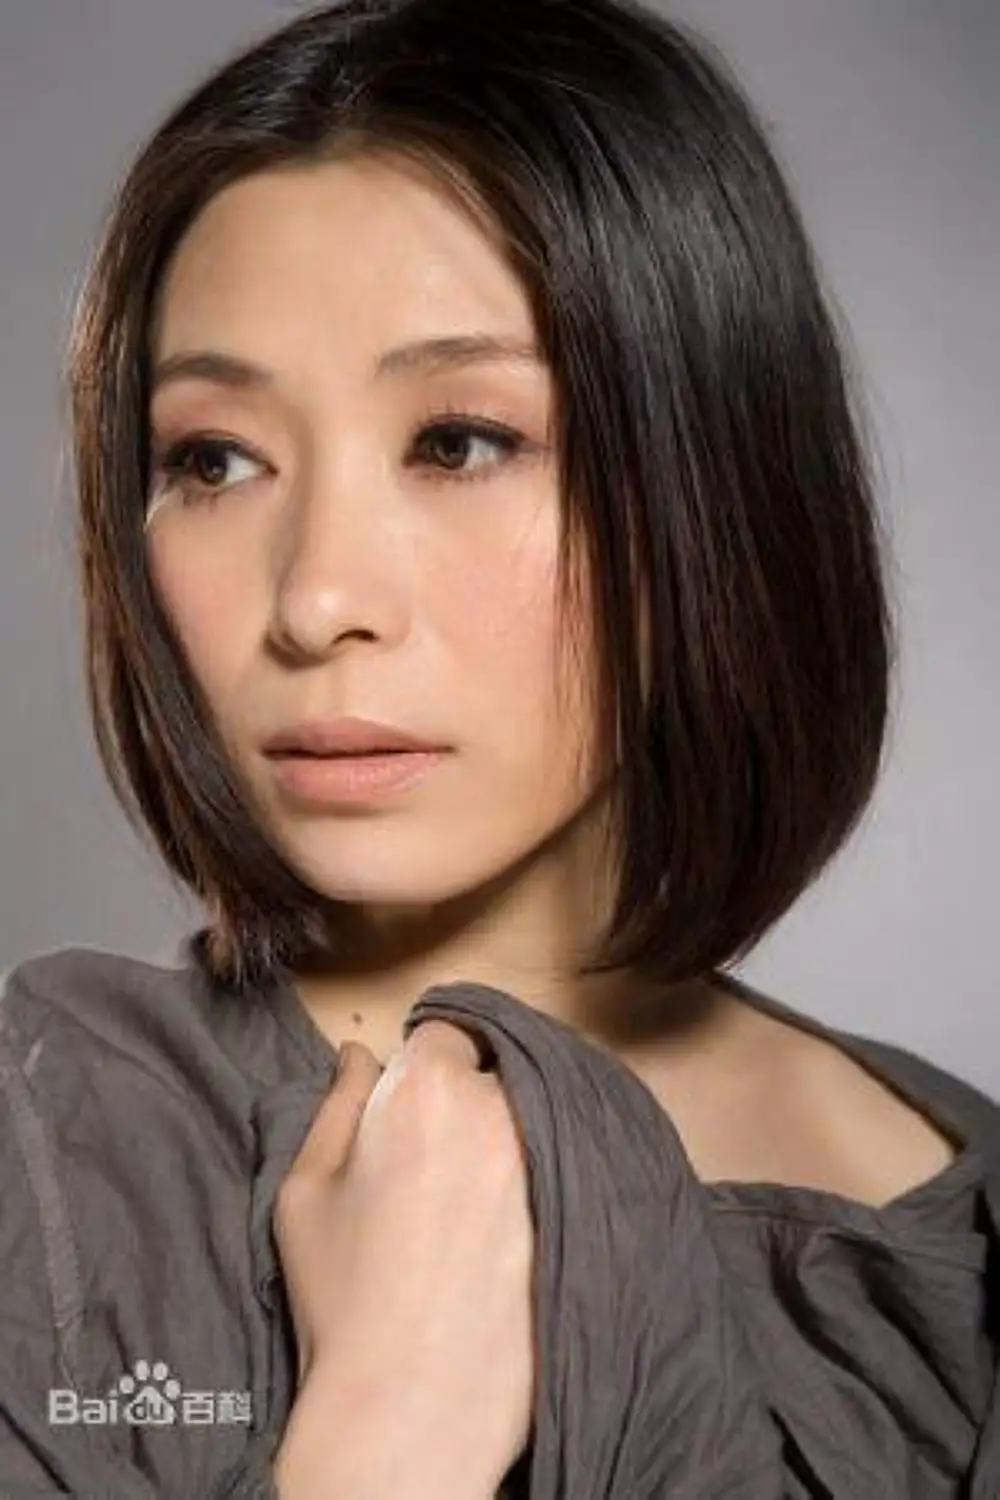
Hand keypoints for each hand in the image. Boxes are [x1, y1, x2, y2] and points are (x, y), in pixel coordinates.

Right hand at [272, 1020, 535, 1490]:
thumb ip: (337, 1105)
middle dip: (475, 1097)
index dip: (429, 1063)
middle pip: (498, 1072)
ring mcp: (553, 1161)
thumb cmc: (344, 1296)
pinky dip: (552, 1182)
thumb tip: (361, 1054)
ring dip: (517, 1139)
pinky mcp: (585, 1213)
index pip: (446, 1031)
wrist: (410, 1406)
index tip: (416, 1104)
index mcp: (429, 1089)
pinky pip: (572, 1168)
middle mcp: (502, 1110)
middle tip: (446, 1160)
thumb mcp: (306, 1189)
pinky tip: (518, 1230)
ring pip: (539, 1119)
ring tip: (480, 1202)